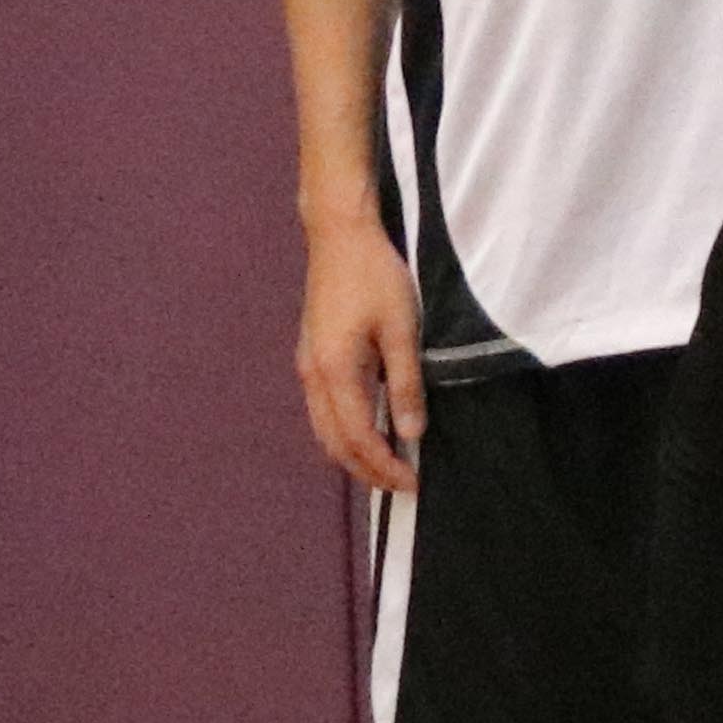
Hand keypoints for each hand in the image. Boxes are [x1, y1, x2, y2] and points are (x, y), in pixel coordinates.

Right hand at [296, 214, 428, 494]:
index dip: (385, 467)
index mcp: (335, 371)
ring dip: (354, 453)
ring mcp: (307, 366)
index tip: (415, 483)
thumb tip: (411, 433)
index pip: (358, 438)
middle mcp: (313, 375)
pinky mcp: (312, 356)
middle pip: (334, 442)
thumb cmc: (376, 276)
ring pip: (324, 429)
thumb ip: (406, 384)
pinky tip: (370, 431)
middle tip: (404, 485)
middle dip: (367, 470)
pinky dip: (345, 431)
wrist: (340, 237)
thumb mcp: (403, 329)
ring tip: (389, 465)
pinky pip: (323, 410)